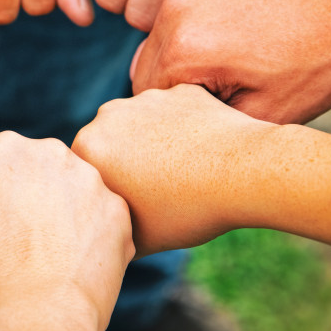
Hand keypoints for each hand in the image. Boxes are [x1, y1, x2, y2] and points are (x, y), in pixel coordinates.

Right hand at [0, 132, 133, 330]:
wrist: (39, 317)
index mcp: (4, 150)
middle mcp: (51, 152)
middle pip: (40, 169)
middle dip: (32, 195)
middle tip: (23, 240)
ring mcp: (91, 180)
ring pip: (75, 191)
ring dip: (66, 212)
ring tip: (52, 255)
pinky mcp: (119, 210)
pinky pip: (103, 217)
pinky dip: (93, 236)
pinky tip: (77, 263)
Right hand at [73, 85, 280, 253]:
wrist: (242, 173)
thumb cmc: (186, 211)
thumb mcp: (136, 239)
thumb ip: (108, 228)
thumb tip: (104, 233)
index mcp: (88, 149)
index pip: (90, 175)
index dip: (111, 194)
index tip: (135, 209)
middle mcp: (108, 115)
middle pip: (111, 146)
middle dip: (127, 164)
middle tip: (159, 193)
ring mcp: (147, 98)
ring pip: (144, 126)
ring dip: (156, 144)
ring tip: (186, 175)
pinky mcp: (181, 90)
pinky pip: (178, 115)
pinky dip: (187, 131)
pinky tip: (205, 154)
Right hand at [131, 0, 330, 124]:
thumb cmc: (319, 59)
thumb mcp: (265, 116)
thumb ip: (205, 127)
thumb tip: (175, 128)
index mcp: (183, 49)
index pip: (148, 100)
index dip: (177, 119)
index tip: (213, 119)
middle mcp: (173, 8)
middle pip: (146, 67)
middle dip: (176, 88)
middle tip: (225, 96)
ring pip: (160, 38)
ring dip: (184, 56)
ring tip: (233, 64)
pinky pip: (179, 9)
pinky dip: (195, 26)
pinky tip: (237, 33)